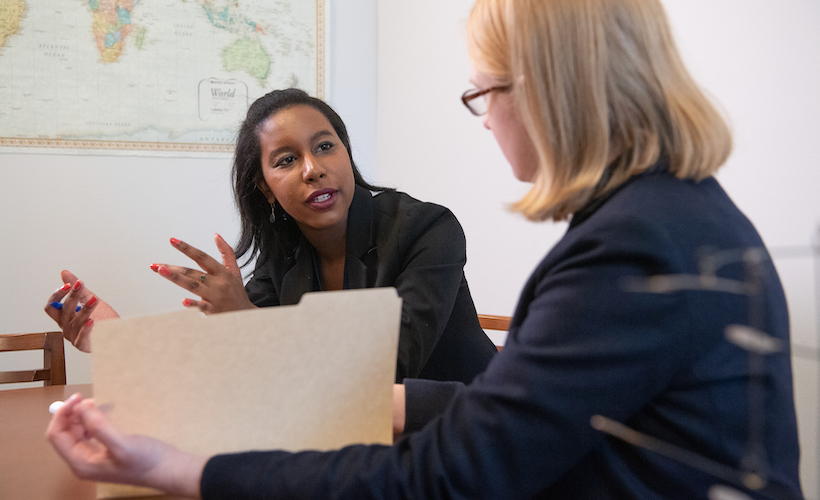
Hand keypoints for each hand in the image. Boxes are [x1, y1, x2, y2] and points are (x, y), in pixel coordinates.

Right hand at [44, 270, 119, 352]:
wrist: (119, 334)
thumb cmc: (103, 319)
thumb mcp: (90, 299)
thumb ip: (78, 289)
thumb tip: (64, 272)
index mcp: (64, 317)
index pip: (51, 307)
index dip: (57, 295)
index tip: (68, 285)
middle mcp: (66, 327)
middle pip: (64, 311)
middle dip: (72, 296)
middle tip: (81, 284)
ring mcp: (74, 337)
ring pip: (75, 322)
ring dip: (85, 309)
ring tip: (95, 300)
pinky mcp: (84, 345)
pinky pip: (82, 337)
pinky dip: (86, 329)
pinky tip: (92, 320)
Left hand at [46, 394, 205, 496]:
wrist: (168, 470)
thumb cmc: (147, 461)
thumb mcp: (122, 444)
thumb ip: (98, 426)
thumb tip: (80, 408)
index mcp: (81, 463)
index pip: (57, 436)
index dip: (63, 414)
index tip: (77, 397)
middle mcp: (84, 462)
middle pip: (64, 434)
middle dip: (71, 414)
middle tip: (88, 397)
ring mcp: (95, 458)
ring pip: (76, 433)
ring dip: (81, 417)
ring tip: (96, 404)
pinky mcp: (105, 453)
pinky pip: (89, 435)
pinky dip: (91, 422)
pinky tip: (103, 415)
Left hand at [152, 234, 255, 313]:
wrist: (246, 316)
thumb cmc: (237, 293)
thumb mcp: (235, 271)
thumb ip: (227, 252)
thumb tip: (216, 235)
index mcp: (222, 272)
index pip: (202, 257)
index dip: (187, 248)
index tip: (173, 241)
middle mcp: (218, 283)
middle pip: (192, 272)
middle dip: (173, 268)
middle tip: (156, 265)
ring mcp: (215, 297)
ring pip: (193, 286)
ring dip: (176, 278)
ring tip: (161, 271)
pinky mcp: (213, 311)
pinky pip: (202, 306)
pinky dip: (193, 304)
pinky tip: (183, 301)